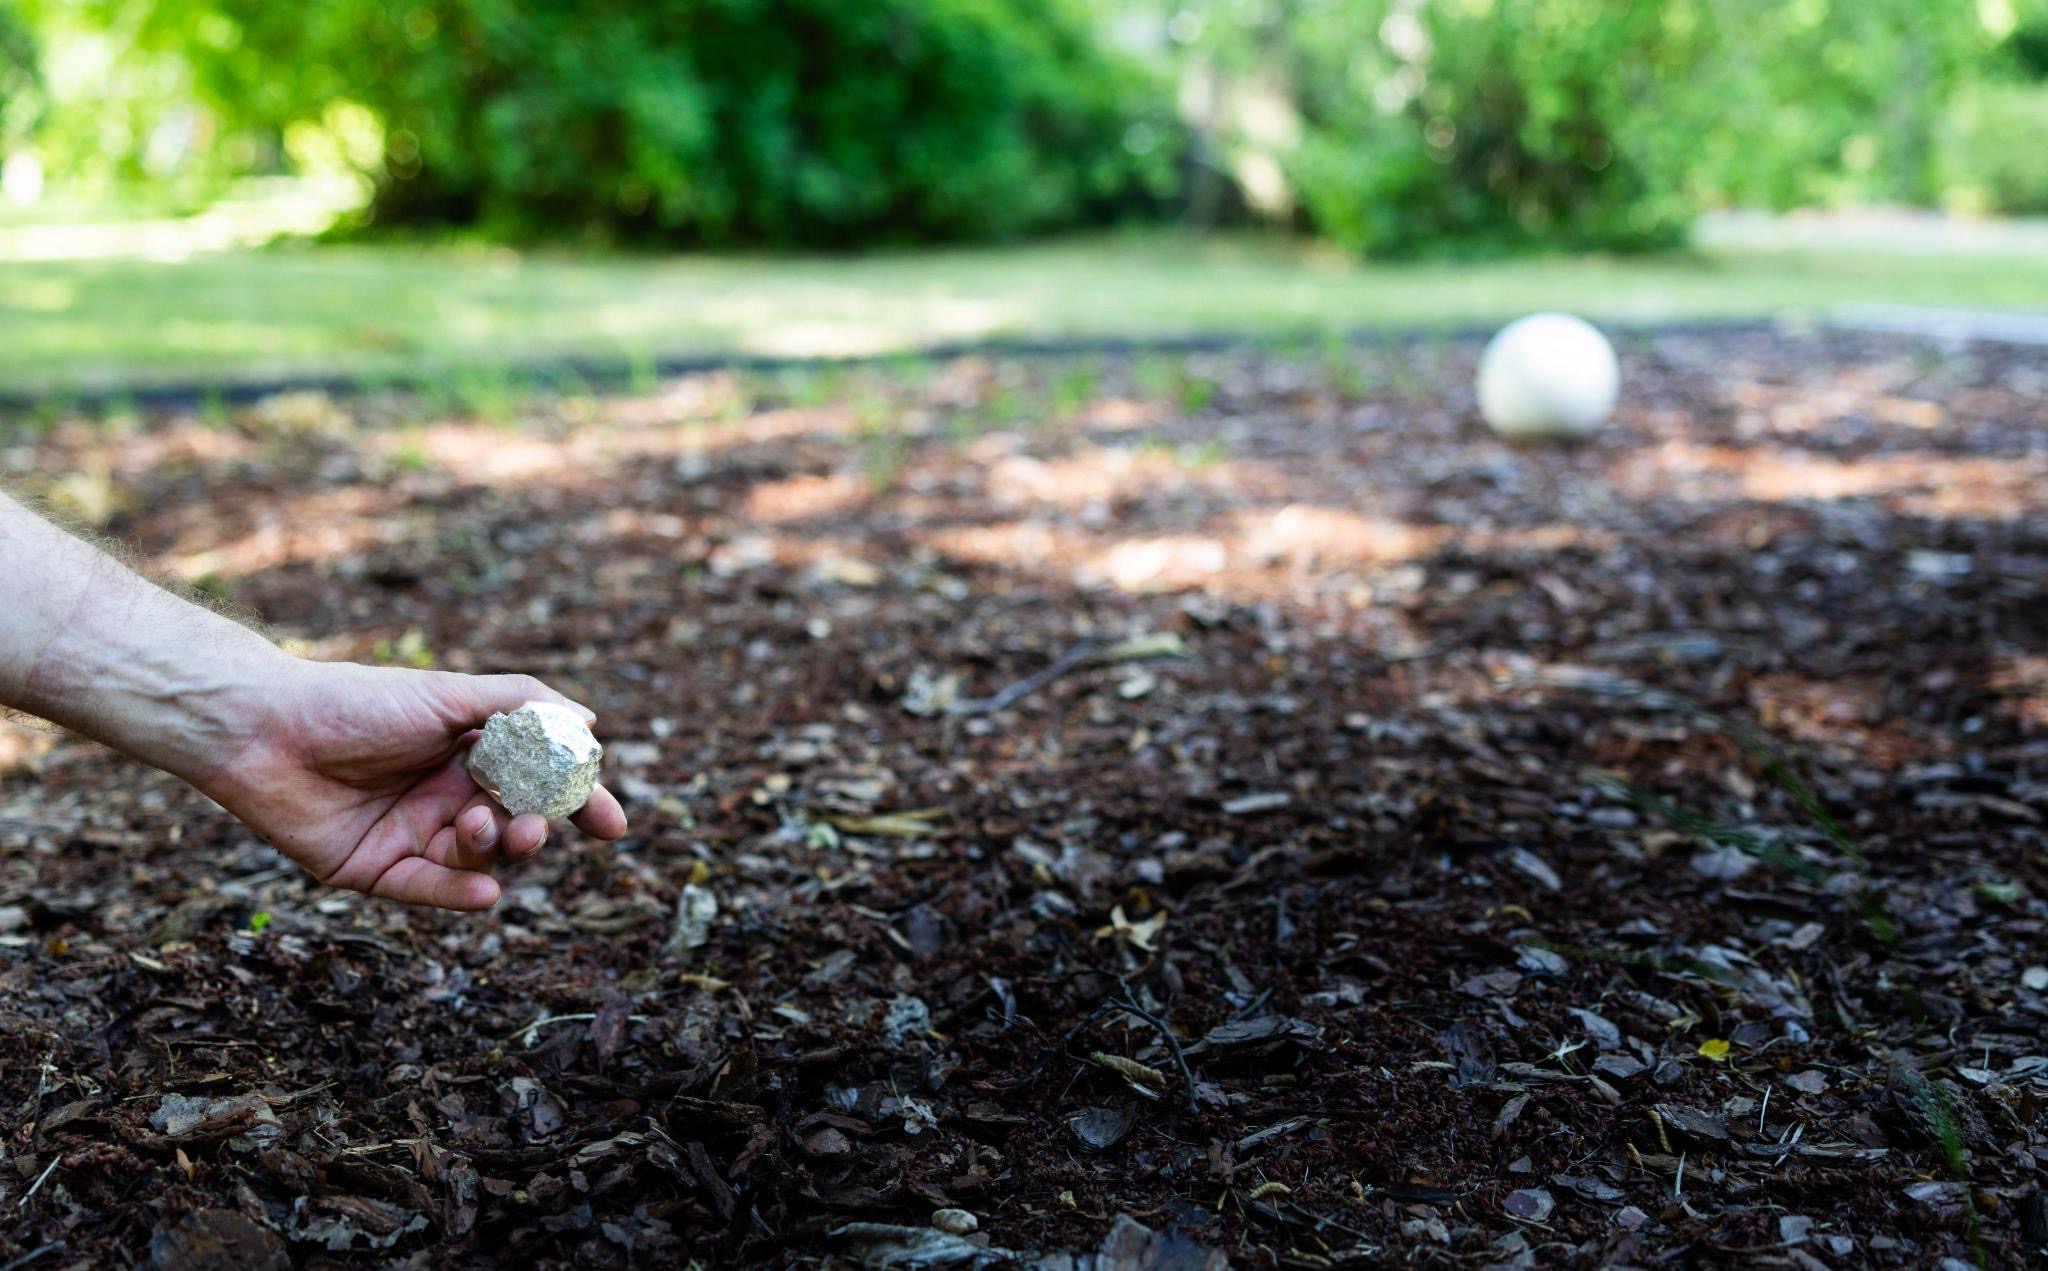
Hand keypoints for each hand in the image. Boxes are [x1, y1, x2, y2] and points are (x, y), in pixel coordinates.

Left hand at [202, 660, 627, 909]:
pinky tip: (487, 888)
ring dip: (494, 847)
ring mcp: (411, 835)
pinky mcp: (373, 869)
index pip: (538, 783)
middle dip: (535, 829)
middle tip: (532, 827)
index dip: (578, 804)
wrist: (263, 728)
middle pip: (513, 824)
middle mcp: (444, 796)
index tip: (613, 825)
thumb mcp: (447, 694)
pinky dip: (460, 892)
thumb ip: (520, 705)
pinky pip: (428, 889)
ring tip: (484, 827)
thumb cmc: (355, 701)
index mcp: (467, 752)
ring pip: (476, 856)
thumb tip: (589, 723)